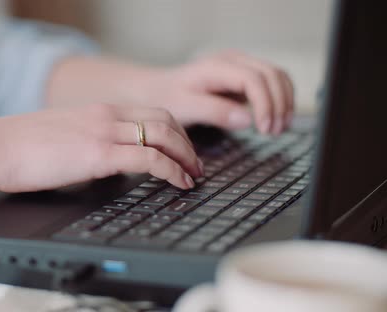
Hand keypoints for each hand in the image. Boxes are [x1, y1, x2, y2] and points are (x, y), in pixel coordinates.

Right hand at [0, 104, 203, 192]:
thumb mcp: (61, 137)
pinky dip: (172, 170)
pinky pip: (149, 158)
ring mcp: (104, 132)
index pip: (150, 111)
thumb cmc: (18, 147)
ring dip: (186, 156)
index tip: (182, 148)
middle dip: (187, 142)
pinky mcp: (98, 153)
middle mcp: (106, 115)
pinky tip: (179, 182)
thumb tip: (102, 161)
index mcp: (97, 110)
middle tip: (195, 164)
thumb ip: (87, 142)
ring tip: (193, 175)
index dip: (174, 130)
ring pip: (164, 135)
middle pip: (165, 119)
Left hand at [146, 51, 293, 134]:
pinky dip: (279, 99)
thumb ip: (215, 112)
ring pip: (277, 76)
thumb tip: (247, 119)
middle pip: (272, 74)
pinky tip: (276, 118)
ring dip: (284, 101)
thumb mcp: (185, 108)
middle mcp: (232, 61)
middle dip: (278, 104)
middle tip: (274, 132)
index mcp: (217, 66)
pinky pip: (272, 82)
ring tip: (279, 128)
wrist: (155, 89)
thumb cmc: (167, 98)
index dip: (265, 104)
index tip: (264, 128)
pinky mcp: (243, 77)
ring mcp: (240, 66)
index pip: (254, 79)